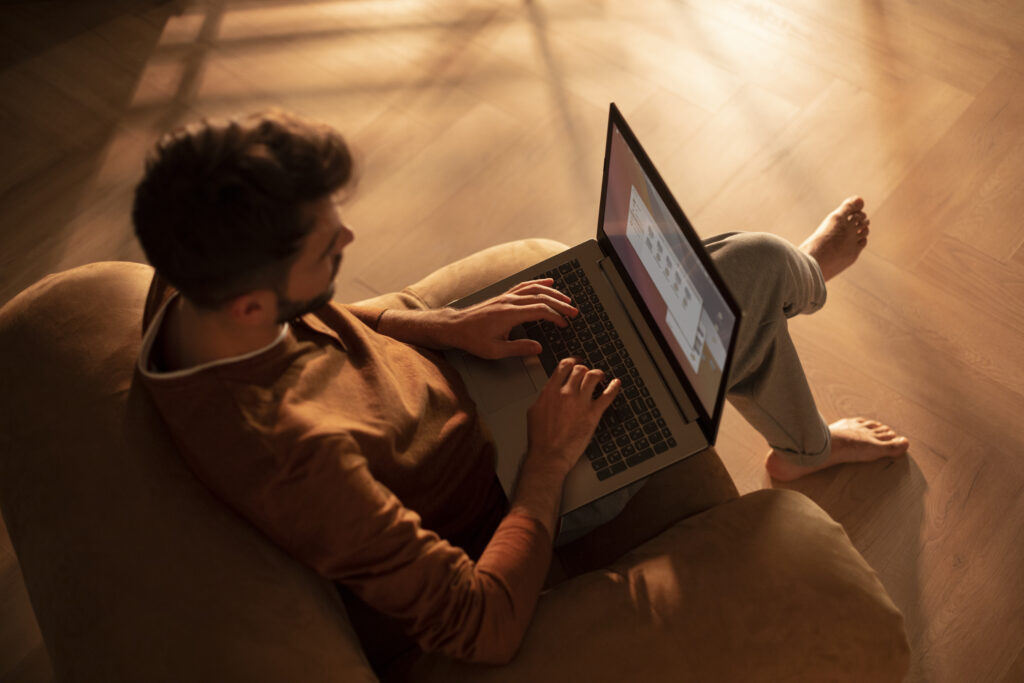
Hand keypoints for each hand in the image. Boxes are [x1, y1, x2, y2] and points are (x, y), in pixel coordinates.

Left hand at [443, 279, 577, 358]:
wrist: (455, 327)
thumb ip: (518, 349)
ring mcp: (506, 297)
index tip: (564, 324)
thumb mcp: (495, 351)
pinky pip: (524, 286)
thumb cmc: (473, 339)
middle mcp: (509, 302)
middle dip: (560, 304)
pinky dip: (538, 283)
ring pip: (534, 289)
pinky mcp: (503, 296)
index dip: (555, 317)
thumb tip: (538, 348)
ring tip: (566, 298)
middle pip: (541, 297)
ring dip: (552, 293)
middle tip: (574, 311)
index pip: (540, 310)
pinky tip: (547, 282)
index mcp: (509, 314)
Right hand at [526, 358, 621, 472]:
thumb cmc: (540, 438)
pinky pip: (608, 396)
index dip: (572, 361)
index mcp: (550, 391)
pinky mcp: (593, 414)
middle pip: (580, 370)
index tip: (576, 362)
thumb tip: (550, 391)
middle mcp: (566, 393)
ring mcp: (581, 403)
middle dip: (584, 369)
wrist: (549, 455)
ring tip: (600, 376)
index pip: (564, 366)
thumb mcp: (534, 411)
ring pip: (594, 377)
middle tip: (587, 371)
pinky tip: (616, 384)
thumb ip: (545, 397)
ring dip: (598, 374)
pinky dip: (614, 387)